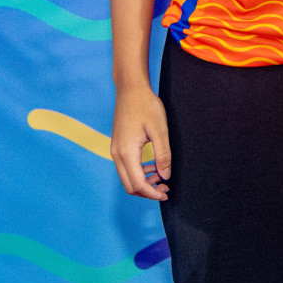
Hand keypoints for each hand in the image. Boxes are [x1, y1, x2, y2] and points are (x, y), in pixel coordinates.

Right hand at [110, 82, 170, 200]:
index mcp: (127, 153)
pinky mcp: (118, 146)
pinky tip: (153, 166)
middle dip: (148, 191)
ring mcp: (115, 150)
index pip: (138, 184)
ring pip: (127, 178)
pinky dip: (139, 172)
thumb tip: (165, 176)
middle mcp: (117, 154)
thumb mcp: (160, 130)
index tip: (166, 193)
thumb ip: (163, 155)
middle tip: (166, 188)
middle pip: (129, 186)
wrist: (130, 89)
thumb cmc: (146, 106)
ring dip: (144, 182)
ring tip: (162, 177)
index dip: (152, 193)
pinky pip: (126, 167)